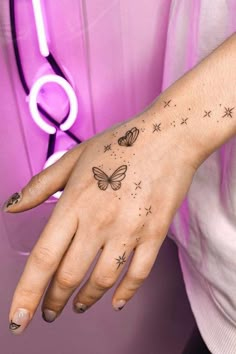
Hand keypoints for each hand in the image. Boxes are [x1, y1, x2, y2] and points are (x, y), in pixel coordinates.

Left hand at [5, 104, 198, 334]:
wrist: (167, 137)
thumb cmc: (120, 144)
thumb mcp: (74, 158)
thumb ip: (41, 185)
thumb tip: (12, 207)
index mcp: (75, 203)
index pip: (44, 258)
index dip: (27, 293)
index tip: (18, 318)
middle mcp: (99, 221)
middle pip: (69, 276)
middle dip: (54, 301)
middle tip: (49, 310)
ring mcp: (129, 230)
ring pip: (102, 281)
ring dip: (86, 299)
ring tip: (78, 305)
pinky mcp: (154, 234)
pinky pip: (138, 274)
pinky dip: (125, 293)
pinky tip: (115, 301)